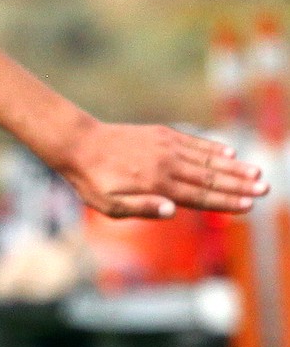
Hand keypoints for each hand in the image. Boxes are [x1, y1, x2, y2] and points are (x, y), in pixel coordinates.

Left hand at [57, 117, 266, 218]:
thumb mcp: (108, 205)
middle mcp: (167, 164)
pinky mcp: (162, 135)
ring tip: (256, 172)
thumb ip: (141, 208)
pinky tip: (229, 151)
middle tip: (266, 190)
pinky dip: (213, 147)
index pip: (199, 196)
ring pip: (207, 159)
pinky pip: (193, 142)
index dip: (226, 202)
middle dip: (240, 185)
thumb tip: (172, 212)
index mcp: (157, 184)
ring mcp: (167, 147)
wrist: (80, 144)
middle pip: (210, 177)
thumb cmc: (92, 182)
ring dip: (234, 166)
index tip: (249, 206)